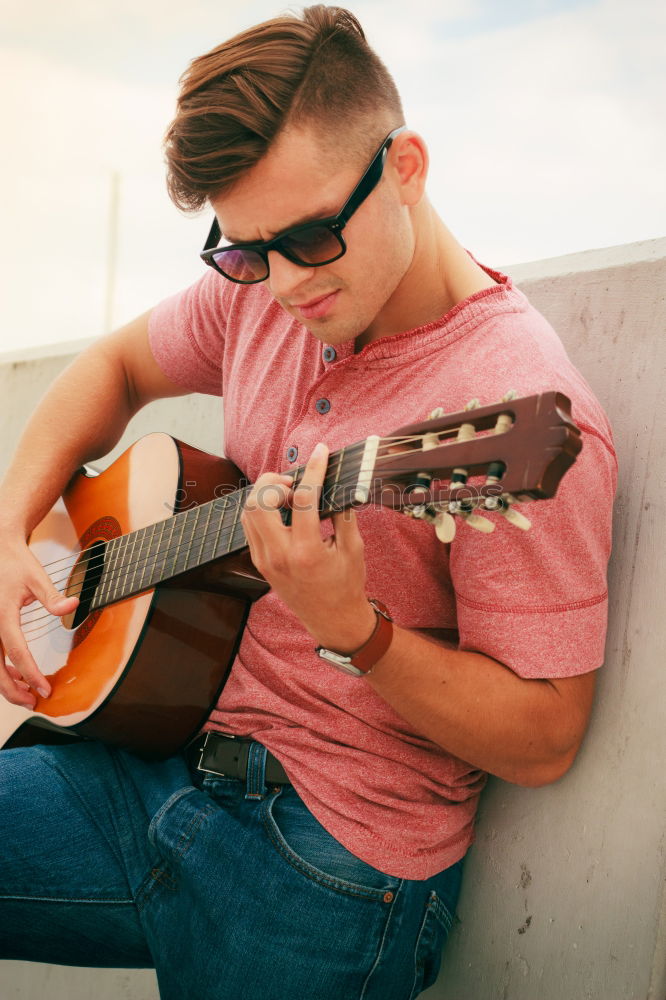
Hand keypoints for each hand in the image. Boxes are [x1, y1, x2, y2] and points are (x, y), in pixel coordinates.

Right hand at [0, 534, 77, 707]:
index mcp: (2, 614)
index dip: (29, 673)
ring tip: (28, 696)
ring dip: (7, 684)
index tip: (44, 689)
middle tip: (34, 702)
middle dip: (13, 690)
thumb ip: (53, 596)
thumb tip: (73, 607)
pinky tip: (19, 677)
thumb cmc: (15, 563)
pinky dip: (4, 671)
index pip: (15, 650)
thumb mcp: (36, 576)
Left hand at [240, 443, 376, 651]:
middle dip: (273, 481)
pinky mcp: (260, 563)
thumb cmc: (347, 586)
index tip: (321, 454)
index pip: (304, 498)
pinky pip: (250, 527)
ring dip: (265, 495)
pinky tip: (283, 510)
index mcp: (306, 552)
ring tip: (290, 495)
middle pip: (258, 502)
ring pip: (248, 513)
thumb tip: (338, 484)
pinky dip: (262, 510)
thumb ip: (344, 514)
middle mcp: (279, 556)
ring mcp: (265, 560)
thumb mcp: (353, 548)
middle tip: (293, 481)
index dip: (314, 470)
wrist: (332, 620)